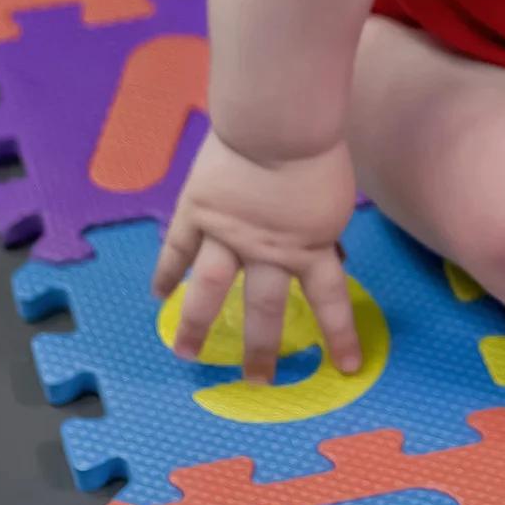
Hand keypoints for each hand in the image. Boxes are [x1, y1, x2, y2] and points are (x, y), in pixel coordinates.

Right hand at [153, 130, 361, 381]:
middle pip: (265, 310)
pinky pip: (178, 250)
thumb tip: (331, 253)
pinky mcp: (198, 212)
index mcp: (311, 246)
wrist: (279, 123)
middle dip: (262, 350)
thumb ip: (324, 227)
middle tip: (258, 381)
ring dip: (195, 325)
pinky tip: (158, 295)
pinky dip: (167, 272)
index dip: (340, 335)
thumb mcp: (335, 196)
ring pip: (210, 292)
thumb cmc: (319, 148)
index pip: (330, 299)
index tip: (346, 368)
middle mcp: (268, 251)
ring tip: (184, 353)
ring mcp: (228, 234)